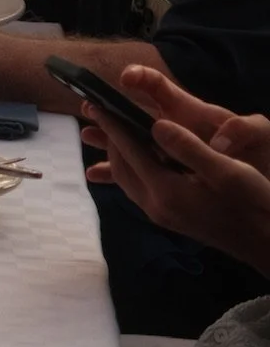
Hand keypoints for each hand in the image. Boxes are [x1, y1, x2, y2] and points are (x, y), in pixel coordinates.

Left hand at [82, 67, 269, 273]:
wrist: (266, 243)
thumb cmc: (252, 203)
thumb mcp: (226, 171)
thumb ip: (189, 148)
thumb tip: (156, 124)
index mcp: (166, 192)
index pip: (129, 151)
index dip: (111, 125)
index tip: (93, 103)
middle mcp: (157, 206)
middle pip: (121, 166)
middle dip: (109, 138)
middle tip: (98, 112)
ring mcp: (162, 216)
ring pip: (127, 180)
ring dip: (117, 154)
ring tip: (111, 131)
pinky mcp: (170, 220)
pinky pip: (138, 189)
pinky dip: (130, 169)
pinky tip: (135, 160)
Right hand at [102, 66, 269, 176]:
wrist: (264, 186)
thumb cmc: (263, 152)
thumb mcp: (260, 134)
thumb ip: (243, 129)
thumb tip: (217, 141)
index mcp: (192, 113)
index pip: (161, 89)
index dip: (143, 79)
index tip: (126, 78)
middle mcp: (175, 127)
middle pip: (135, 115)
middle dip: (111, 112)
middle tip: (87, 108)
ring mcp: (170, 150)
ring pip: (132, 143)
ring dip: (109, 140)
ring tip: (86, 137)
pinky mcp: (170, 171)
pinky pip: (137, 169)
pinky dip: (117, 171)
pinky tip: (95, 176)